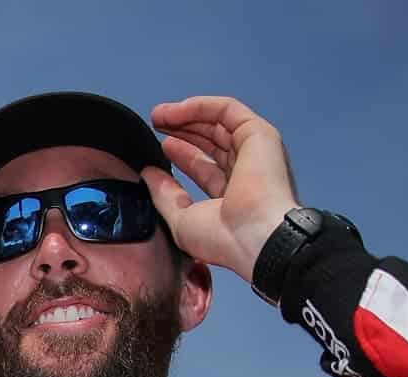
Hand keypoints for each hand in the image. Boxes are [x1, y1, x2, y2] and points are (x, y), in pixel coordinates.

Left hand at [141, 96, 301, 282]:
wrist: (254, 236)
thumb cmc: (224, 239)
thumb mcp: (182, 220)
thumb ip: (165, 196)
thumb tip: (148, 174)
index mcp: (234, 196)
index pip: (206, 168)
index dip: (183, 155)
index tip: (160, 148)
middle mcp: (248, 172)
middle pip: (212, 142)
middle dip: (182, 131)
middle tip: (156, 125)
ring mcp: (255, 152)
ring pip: (218, 124)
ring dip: (187, 116)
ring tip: (158, 116)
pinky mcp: (259, 134)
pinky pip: (227, 110)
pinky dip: (200, 107)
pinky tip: (175, 111)